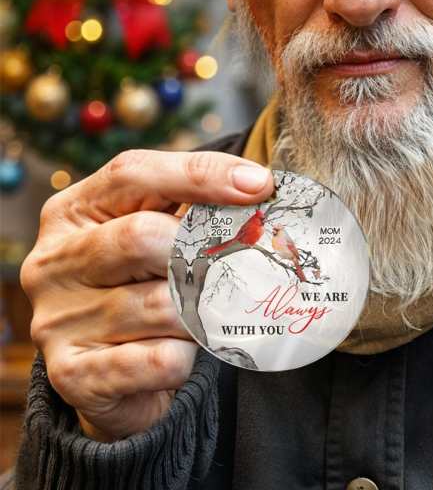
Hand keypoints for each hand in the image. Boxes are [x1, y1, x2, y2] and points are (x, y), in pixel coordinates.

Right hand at [20, 149, 273, 441]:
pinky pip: (159, 360)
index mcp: (72, 212)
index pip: (132, 173)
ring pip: (161, 304)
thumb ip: (192, 205)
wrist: (112, 376)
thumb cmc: (143, 284)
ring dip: (201, 311)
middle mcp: (54, 262)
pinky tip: (183, 352)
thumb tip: (259, 186)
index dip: (201, 175)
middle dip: (201, 252)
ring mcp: (57, 321)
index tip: (260, 185)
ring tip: (205, 315)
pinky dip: (186, 355)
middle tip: (234, 265)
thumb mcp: (156, 230)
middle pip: (141, 236)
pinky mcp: (74, 376)